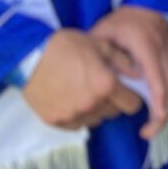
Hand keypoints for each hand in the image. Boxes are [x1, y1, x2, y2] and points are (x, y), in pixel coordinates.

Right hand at [21, 29, 143, 130]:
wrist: (29, 56)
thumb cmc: (66, 47)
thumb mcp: (100, 45)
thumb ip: (123, 61)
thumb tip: (138, 74)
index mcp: (106, 86)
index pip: (133, 104)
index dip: (131, 97)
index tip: (125, 91)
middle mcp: (92, 105)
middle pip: (114, 112)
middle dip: (113, 101)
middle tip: (101, 87)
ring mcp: (73, 115)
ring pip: (96, 119)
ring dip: (96, 109)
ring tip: (83, 91)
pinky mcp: (56, 121)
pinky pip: (77, 124)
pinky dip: (78, 115)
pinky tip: (70, 98)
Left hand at [89, 6, 167, 140]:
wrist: (149, 2)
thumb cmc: (122, 20)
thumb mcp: (104, 34)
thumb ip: (103, 59)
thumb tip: (101, 86)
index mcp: (147, 47)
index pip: (158, 81)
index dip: (158, 104)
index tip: (151, 123)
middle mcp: (164, 54)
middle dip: (164, 114)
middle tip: (149, 132)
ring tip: (152, 126)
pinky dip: (167, 100)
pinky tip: (155, 111)